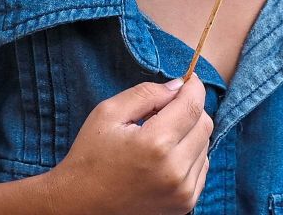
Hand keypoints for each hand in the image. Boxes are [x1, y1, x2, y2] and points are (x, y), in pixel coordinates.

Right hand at [46, 76, 212, 214]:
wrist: (78, 207)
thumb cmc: (90, 157)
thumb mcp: (108, 114)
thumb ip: (147, 93)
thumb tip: (179, 85)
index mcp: (155, 144)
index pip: (193, 106)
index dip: (194, 88)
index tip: (189, 81)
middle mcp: (174, 170)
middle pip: (204, 124)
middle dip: (190, 110)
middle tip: (166, 111)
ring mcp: (182, 191)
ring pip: (205, 145)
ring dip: (189, 134)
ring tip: (159, 139)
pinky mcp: (185, 204)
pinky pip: (201, 167)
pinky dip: (189, 156)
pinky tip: (165, 158)